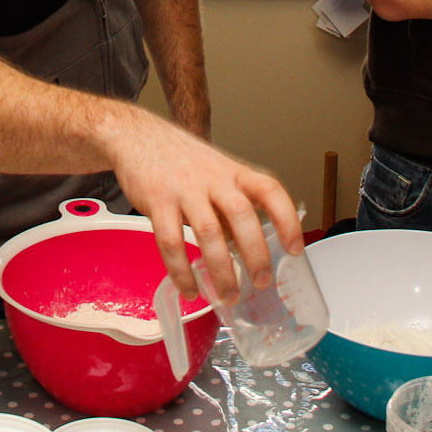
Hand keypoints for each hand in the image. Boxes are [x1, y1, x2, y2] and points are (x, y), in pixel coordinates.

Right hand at [106, 111, 303, 302]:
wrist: (136, 135)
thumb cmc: (180, 159)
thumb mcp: (216, 173)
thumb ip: (232, 207)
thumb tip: (251, 248)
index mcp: (233, 172)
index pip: (270, 191)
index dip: (287, 220)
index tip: (296, 249)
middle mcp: (213, 178)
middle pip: (242, 215)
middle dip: (255, 253)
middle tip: (260, 282)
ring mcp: (184, 188)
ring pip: (209, 232)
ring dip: (221, 271)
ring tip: (228, 296)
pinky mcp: (157, 199)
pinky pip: (171, 242)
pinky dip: (182, 271)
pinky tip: (190, 289)